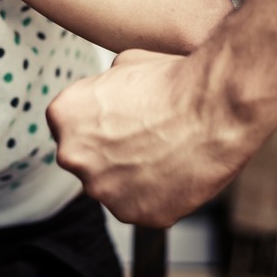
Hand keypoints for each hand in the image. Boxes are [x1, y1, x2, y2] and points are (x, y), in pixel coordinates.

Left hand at [47, 49, 254, 226]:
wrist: (214, 109)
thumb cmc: (174, 82)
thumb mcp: (125, 63)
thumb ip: (103, 86)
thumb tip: (108, 91)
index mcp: (63, 115)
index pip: (71, 126)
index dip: (99, 122)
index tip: (123, 119)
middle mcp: (72, 156)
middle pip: (87, 159)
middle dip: (111, 151)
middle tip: (145, 137)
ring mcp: (102, 190)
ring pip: (113, 186)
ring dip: (133, 175)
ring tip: (166, 153)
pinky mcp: (134, 214)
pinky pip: (141, 207)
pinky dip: (157, 195)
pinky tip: (176, 172)